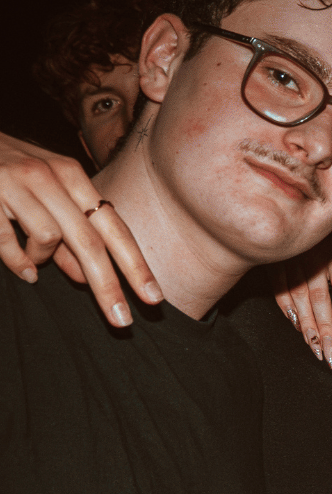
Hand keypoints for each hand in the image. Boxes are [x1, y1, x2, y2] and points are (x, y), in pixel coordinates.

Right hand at [0, 131, 161, 325]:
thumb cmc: (8, 173)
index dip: (136, 265)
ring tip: (32, 260)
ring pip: (49, 236)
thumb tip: (87, 277)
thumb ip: (68, 235)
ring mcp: (16, 183)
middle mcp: (50, 177)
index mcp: (73, 176)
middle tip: (122, 320)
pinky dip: (17, 260)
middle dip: (108, 284)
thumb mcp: (46, 196)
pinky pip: (7, 239)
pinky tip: (23, 271)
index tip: (154, 298)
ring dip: (43, 258)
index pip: (114, 227)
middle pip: (90, 240)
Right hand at [270, 237, 331, 364]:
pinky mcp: (274, 263)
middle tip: (329, 352)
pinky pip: (278, 288)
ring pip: (298, 295)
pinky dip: (286, 307)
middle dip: (325, 326)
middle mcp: (314, 255)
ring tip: (314, 345)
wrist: (303, 229)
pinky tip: (295, 325)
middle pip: (320, 296)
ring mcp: (292, 258)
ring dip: (306, 322)